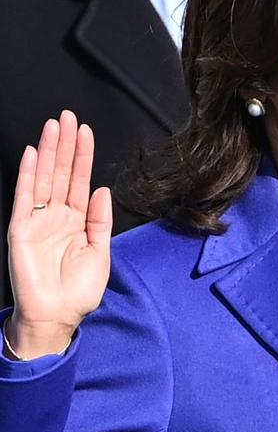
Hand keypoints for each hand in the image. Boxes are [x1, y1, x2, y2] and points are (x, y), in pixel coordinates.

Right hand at [6, 111, 111, 358]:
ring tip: (53, 125)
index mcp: (77, 220)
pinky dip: (29, 175)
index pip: (80, 180)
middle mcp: (56, 216)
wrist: (58, 316)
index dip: (83, 156)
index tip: (86, 130)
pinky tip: (34, 154)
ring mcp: (38, 221)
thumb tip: (101, 189)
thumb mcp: (100, 252)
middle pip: (61, 173)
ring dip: (49, 151)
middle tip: (67, 116)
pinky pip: (26, 197)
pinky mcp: (21, 229)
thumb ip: (100, 220)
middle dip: (65, 145)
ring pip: (44, 178)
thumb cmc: (79, 290)